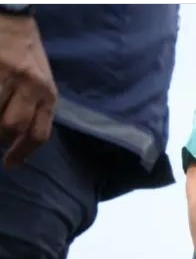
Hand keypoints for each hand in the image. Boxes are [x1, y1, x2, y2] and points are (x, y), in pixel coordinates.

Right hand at [0, 15, 57, 167]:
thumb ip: (35, 105)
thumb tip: (20, 137)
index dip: (23, 153)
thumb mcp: (41, 80)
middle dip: (0, 139)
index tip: (9, 164)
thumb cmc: (25, 50)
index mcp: (48, 93)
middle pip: (14, 127)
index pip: (39, 133)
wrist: (12, 15)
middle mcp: (32, 86)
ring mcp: (8, 75)